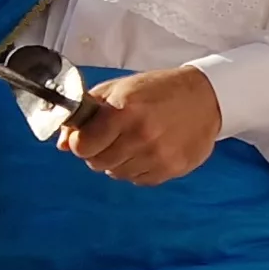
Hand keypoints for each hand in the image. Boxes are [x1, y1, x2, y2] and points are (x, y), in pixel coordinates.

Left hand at [60, 64, 221, 184]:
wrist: (205, 98)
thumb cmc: (159, 90)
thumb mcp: (119, 89)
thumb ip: (87, 114)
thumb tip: (62, 144)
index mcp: (124, 111)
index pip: (82, 146)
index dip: (79, 143)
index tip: (85, 137)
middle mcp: (140, 136)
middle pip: (97, 163)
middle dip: (97, 152)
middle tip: (111, 138)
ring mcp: (158, 155)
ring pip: (117, 174)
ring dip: (118, 161)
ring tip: (133, 142)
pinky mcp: (172, 169)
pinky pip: (139, 180)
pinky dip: (138, 168)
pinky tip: (148, 151)